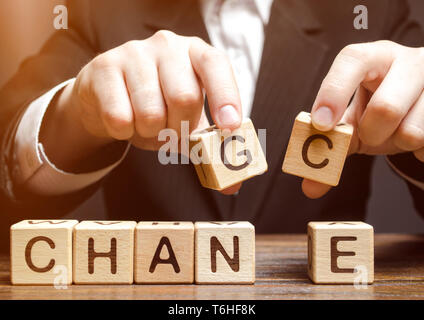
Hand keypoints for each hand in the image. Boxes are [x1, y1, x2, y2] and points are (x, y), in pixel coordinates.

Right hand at [42, 30, 242, 192]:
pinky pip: (120, 119)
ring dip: (150, 133)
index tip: (229, 128)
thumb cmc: (155, 107)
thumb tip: (233, 183)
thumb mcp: (186, 121)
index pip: (216, 66)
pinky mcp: (104, 67)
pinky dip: (124, 133)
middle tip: (171, 132)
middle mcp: (167, 46)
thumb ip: (209, 147)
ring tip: (146, 124)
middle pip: (184, 97)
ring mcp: (134, 53)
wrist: (105, 97)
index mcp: (196, 53)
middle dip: (180, 128)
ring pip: (151, 112)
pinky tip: (123, 121)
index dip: (226, 97)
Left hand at [303, 40, 423, 197]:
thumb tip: (310, 187)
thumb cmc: (379, 110)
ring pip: (413, 132)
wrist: (422, 108)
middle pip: (385, 108)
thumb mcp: (355, 122)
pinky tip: (420, 135)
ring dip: (399, 144)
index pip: (352, 60)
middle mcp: (409, 61)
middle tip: (370, 135)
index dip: (333, 93)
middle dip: (372, 134)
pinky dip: (420, 151)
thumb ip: (332, 147)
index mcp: (374, 58)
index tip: (321, 124)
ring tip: (400, 131)